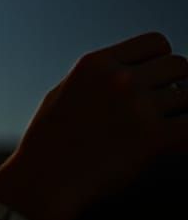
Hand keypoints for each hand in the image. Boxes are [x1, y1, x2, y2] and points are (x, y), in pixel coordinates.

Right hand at [6, 31, 187, 216]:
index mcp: (98, 63)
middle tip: (167, 106)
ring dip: (184, 110)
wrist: (45, 178)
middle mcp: (121, 79)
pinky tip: (175, 143)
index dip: (161, 60)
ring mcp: (139, 107)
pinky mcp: (154, 140)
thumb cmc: (51, 138)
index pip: (156, 42)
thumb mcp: (66, 90)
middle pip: (180, 64)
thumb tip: (133, 72)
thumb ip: (100, 76)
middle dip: (178, 83)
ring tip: (168, 125)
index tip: (155, 81)